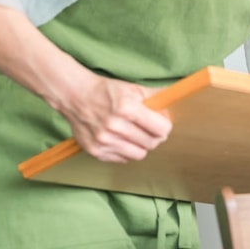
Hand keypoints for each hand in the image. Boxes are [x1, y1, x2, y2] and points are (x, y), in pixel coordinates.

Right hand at [55, 75, 172, 162]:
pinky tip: (122, 140)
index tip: (161, 123)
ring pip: (139, 154)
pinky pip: (123, 159)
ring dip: (141, 146)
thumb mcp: (134, 88)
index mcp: (127, 108)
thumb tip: (174, 107)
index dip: (165, 126)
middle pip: (152, 143)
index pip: (161, 129)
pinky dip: (126, 151)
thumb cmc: (107, 91)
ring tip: (136, 135)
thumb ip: (157, 98)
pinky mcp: (95, 151)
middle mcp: (114, 126)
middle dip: (155, 136)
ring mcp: (103, 140)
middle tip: (149, 129)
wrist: (75, 96)